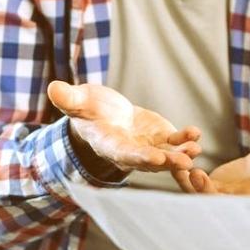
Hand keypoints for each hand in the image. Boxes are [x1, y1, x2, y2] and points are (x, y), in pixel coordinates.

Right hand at [48, 80, 200, 175]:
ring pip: (166, 156)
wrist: (105, 114)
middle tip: (184, 162)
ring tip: (196, 149)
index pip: (125, 154)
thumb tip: (53, 87)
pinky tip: (195, 133)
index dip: (140, 157)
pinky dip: (186, 139)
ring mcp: (148, 147)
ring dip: (182, 154)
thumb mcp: (79, 101)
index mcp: (109, 145)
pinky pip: (175, 142)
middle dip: (167, 162)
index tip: (155, 158)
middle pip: (150, 161)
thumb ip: (69, 99)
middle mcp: (130, 152)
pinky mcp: (160, 139)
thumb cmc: (88, 109)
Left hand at [175, 137, 249, 197]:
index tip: (237, 200)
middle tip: (200, 179)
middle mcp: (246, 203)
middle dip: (211, 196)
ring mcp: (228, 198)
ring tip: (186, 168)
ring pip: (206, 198)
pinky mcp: (215, 188)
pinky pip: (196, 186)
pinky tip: (178, 163)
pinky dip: (187, 177)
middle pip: (226, 205)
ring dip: (194, 186)